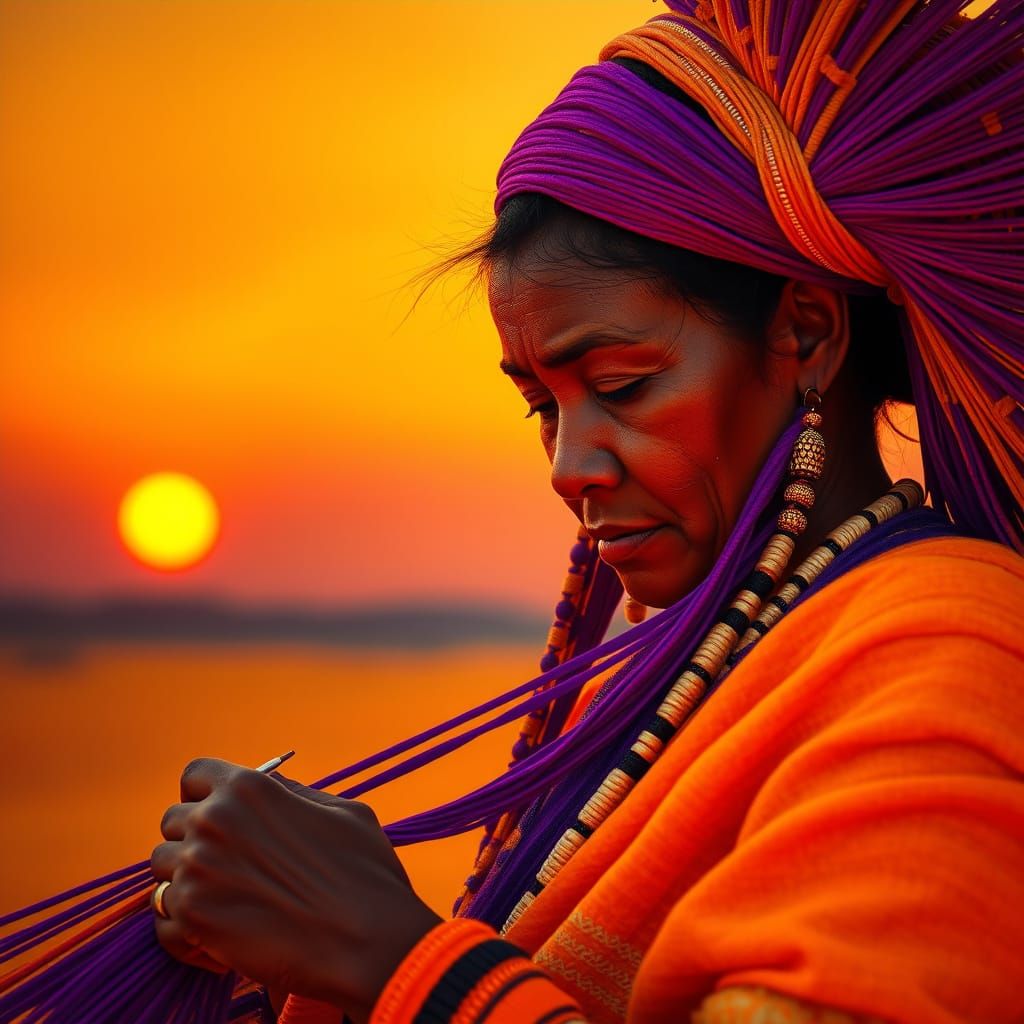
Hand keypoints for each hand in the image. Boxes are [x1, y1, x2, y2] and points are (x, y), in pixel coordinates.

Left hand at [151, 758, 441, 1018]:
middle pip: (173, 823)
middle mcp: (214, 822)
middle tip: (228, 867)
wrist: (369, 941)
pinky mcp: (193, 921)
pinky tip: (217, 939)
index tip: (217, 815)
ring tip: (226, 904)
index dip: (204, 795)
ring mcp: (198, 871)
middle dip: (194, 841)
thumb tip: (271, 788)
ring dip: (187, 885)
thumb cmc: (364, 872)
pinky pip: (162, 923)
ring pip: (162, 871)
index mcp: (249, 788)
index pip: (195, 775)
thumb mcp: (340, 811)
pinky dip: (184, 933)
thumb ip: (292, 794)